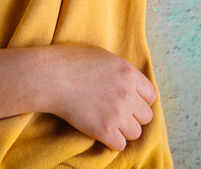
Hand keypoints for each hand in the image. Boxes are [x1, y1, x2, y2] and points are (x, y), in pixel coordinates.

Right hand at [39, 43, 157, 151]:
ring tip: (108, 122)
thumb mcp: (102, 57)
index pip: (152, 96)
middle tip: (116, 112)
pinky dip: (111, 141)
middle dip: (133, 116)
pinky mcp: (103, 129)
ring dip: (123, 130)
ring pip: (135, 133)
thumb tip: (131, 84)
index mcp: (128, 73)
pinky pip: (120, 144)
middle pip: (146, 116)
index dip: (140, 100)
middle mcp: (127, 93)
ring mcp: (117, 112)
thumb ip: (121, 71)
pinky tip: (101, 131)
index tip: (128, 101)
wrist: (48, 76)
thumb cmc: (69, 62)